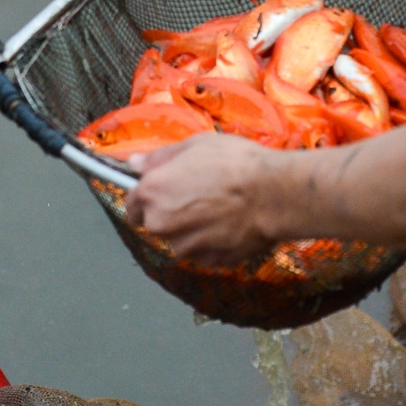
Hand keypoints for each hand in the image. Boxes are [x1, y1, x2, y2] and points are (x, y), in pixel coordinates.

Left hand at [127, 134, 285, 266]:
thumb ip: (160, 158)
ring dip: (192, 231)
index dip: (146, 198)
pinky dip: (213, 242)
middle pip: (155, 225)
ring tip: (219, 209)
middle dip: (170, 214)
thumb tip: (135, 163)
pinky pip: (204, 253)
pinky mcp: (210, 260)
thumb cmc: (237, 164)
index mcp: (153, 192)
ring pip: (180, 241)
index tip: (160, 193)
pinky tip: (230, 223)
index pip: (132, 205)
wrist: (274, 193)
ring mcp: (186, 246)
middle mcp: (162, 223)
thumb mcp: (195, 145)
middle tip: (198, 196)